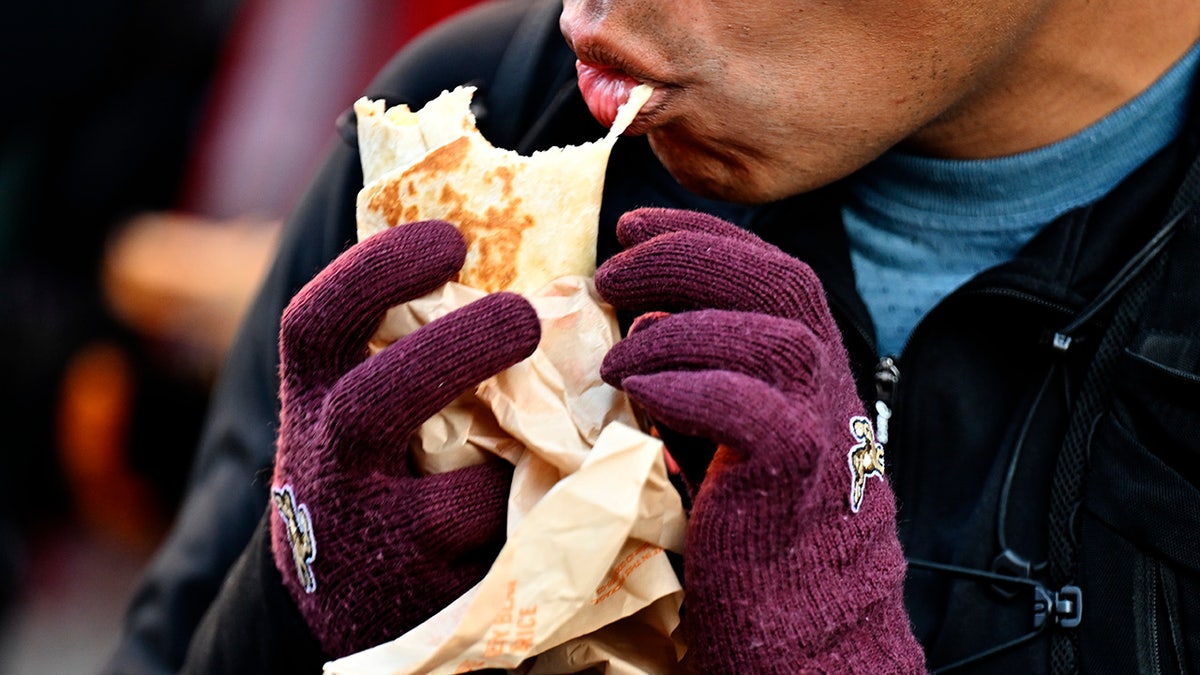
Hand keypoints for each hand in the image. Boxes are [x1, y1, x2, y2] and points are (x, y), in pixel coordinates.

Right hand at [269, 221, 540, 656]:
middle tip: (523, 315)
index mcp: (313, 400)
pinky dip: (523, 479)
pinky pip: (481, 514)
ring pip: (429, 470)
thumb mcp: (364, 417)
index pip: (316, 323)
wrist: (350, 609)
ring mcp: (367, 524)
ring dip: (494, 415)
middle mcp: (324, 461)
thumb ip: (401, 356)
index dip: (378, 270)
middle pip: (370, 398)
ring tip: (554, 386)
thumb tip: (503, 263)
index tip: (449, 239)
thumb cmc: (380, 480)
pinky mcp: (416, 575)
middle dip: (453, 346)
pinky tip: (555, 464)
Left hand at [596, 208, 923, 672]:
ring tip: (618, 359)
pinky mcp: (794, 476)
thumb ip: (705, 375)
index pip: (768, 268)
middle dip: (685, 259)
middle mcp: (829, 386)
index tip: (633, 226)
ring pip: (768, 336)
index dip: (699, 233)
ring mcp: (822, 429)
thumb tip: (642, 325)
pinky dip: (687, 386)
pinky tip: (645, 399)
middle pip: (776, 282)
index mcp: (810, 368)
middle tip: (611, 274)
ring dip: (677, 332)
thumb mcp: (730, 435)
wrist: (804, 632)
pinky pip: (748, 405)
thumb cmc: (753, 531)